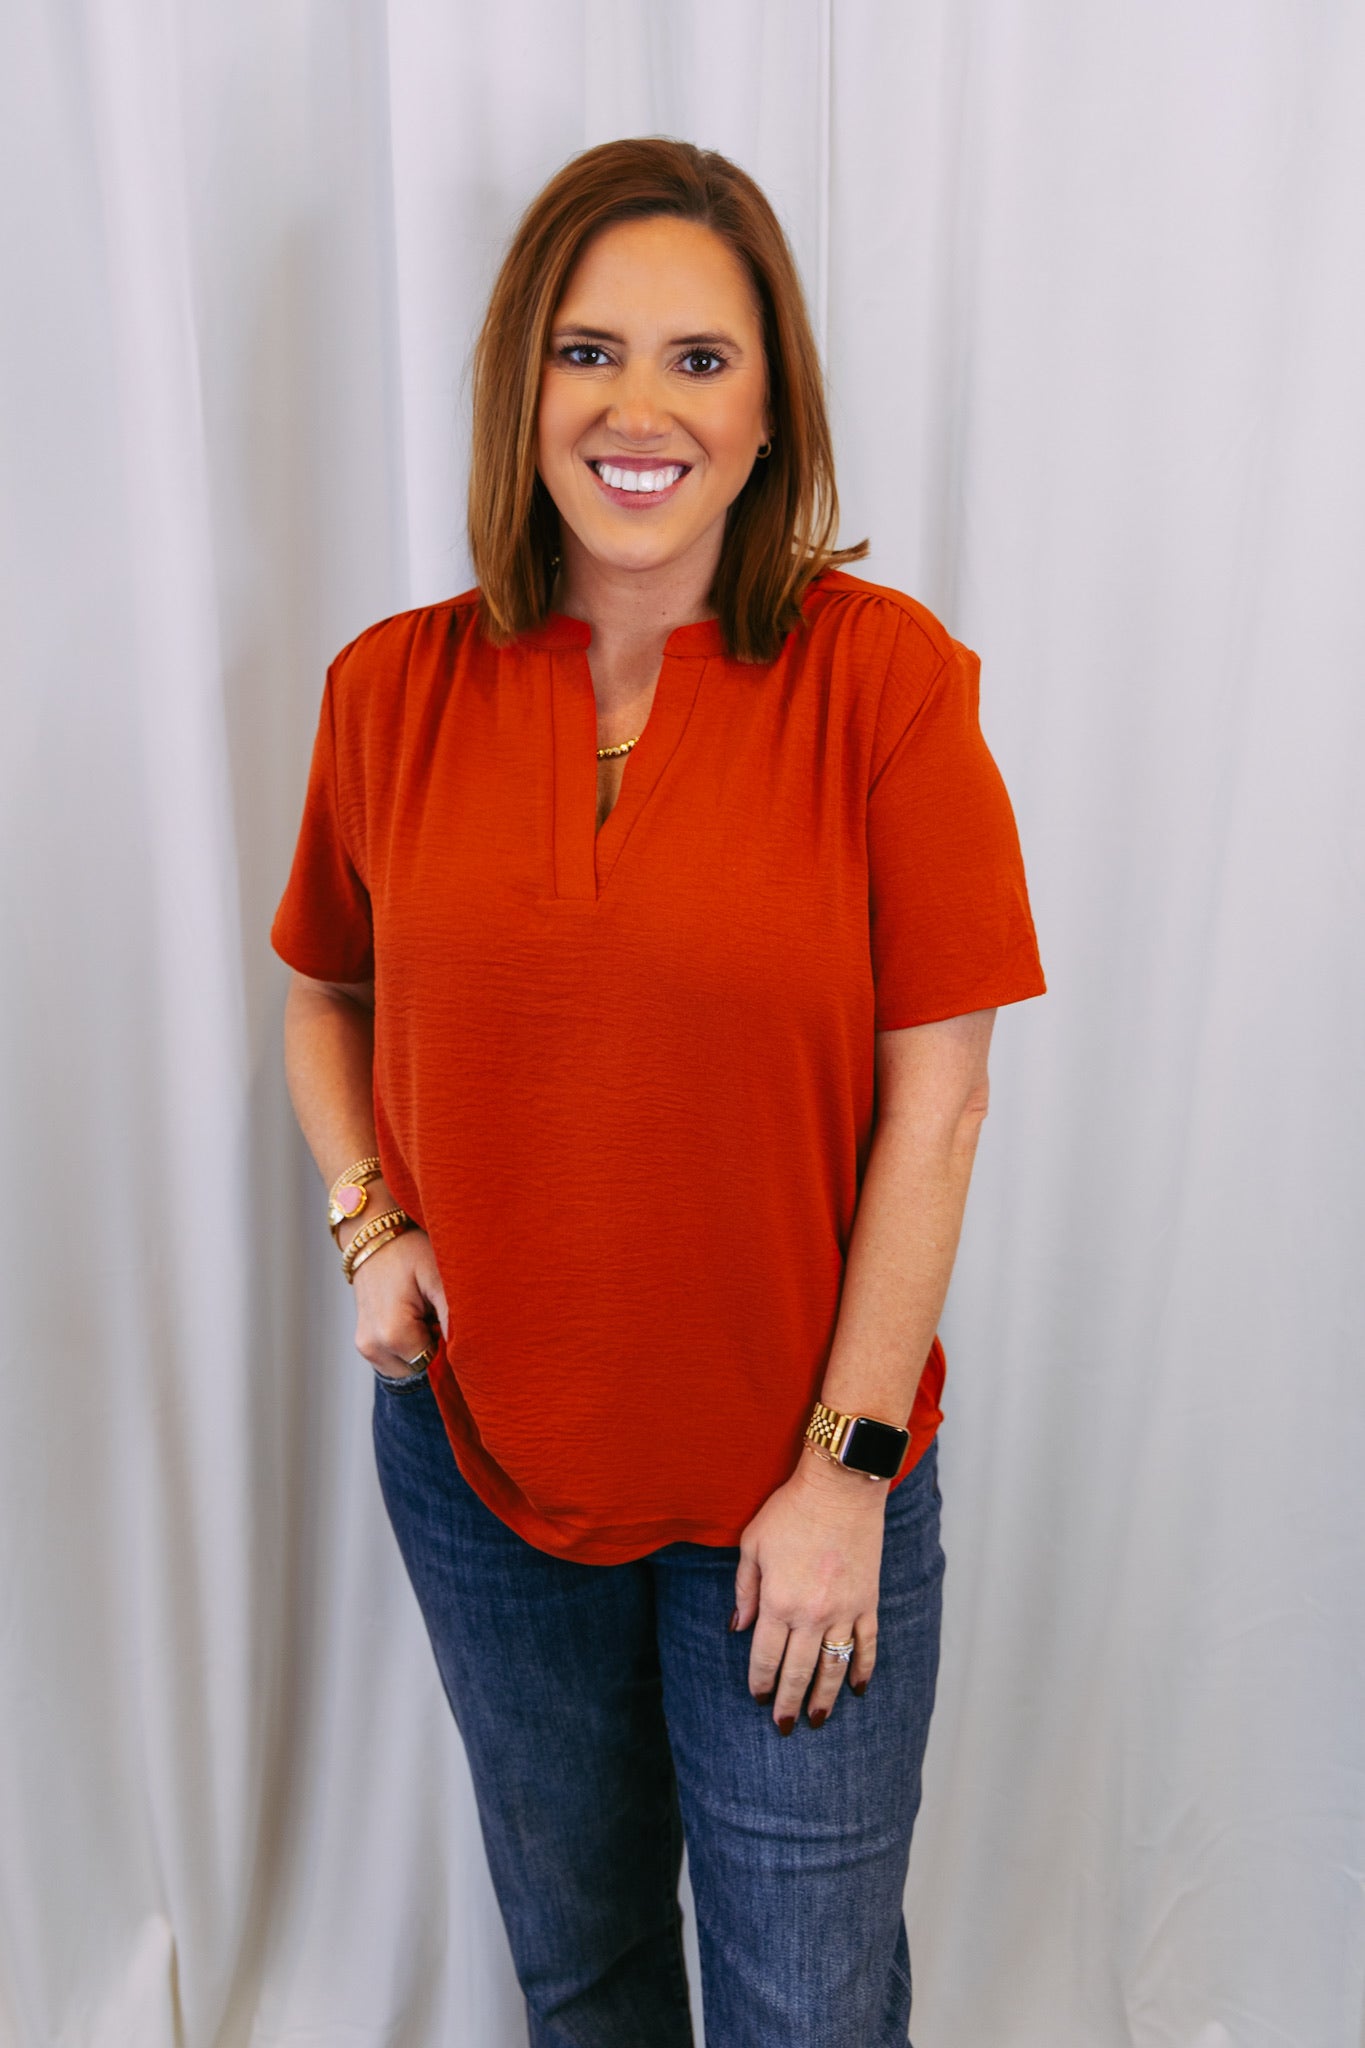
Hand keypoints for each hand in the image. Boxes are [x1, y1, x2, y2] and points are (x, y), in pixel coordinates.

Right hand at [349, 1222, 447, 1379]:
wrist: (372, 1234)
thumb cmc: (408, 1250)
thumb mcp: (438, 1277)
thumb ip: (453, 1316)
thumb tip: (471, 1350)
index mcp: (393, 1334)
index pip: (434, 1366)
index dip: (451, 1349)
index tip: (455, 1324)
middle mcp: (374, 1346)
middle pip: (421, 1370)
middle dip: (436, 1350)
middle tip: (439, 1314)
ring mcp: (366, 1346)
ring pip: (408, 1368)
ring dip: (422, 1349)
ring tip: (426, 1314)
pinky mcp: (364, 1343)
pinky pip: (395, 1359)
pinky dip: (409, 1346)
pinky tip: (414, 1317)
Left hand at [733, 1447, 886, 1731]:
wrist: (840, 1487)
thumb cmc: (790, 1510)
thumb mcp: (753, 1544)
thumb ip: (744, 1590)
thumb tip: (737, 1627)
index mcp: (778, 1601)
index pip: (766, 1657)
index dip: (760, 1683)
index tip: (758, 1699)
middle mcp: (811, 1614)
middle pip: (798, 1672)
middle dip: (788, 1703)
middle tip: (784, 1726)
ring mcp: (844, 1610)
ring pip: (834, 1667)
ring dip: (825, 1698)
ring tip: (817, 1719)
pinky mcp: (868, 1601)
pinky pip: (867, 1645)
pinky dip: (864, 1670)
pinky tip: (858, 1689)